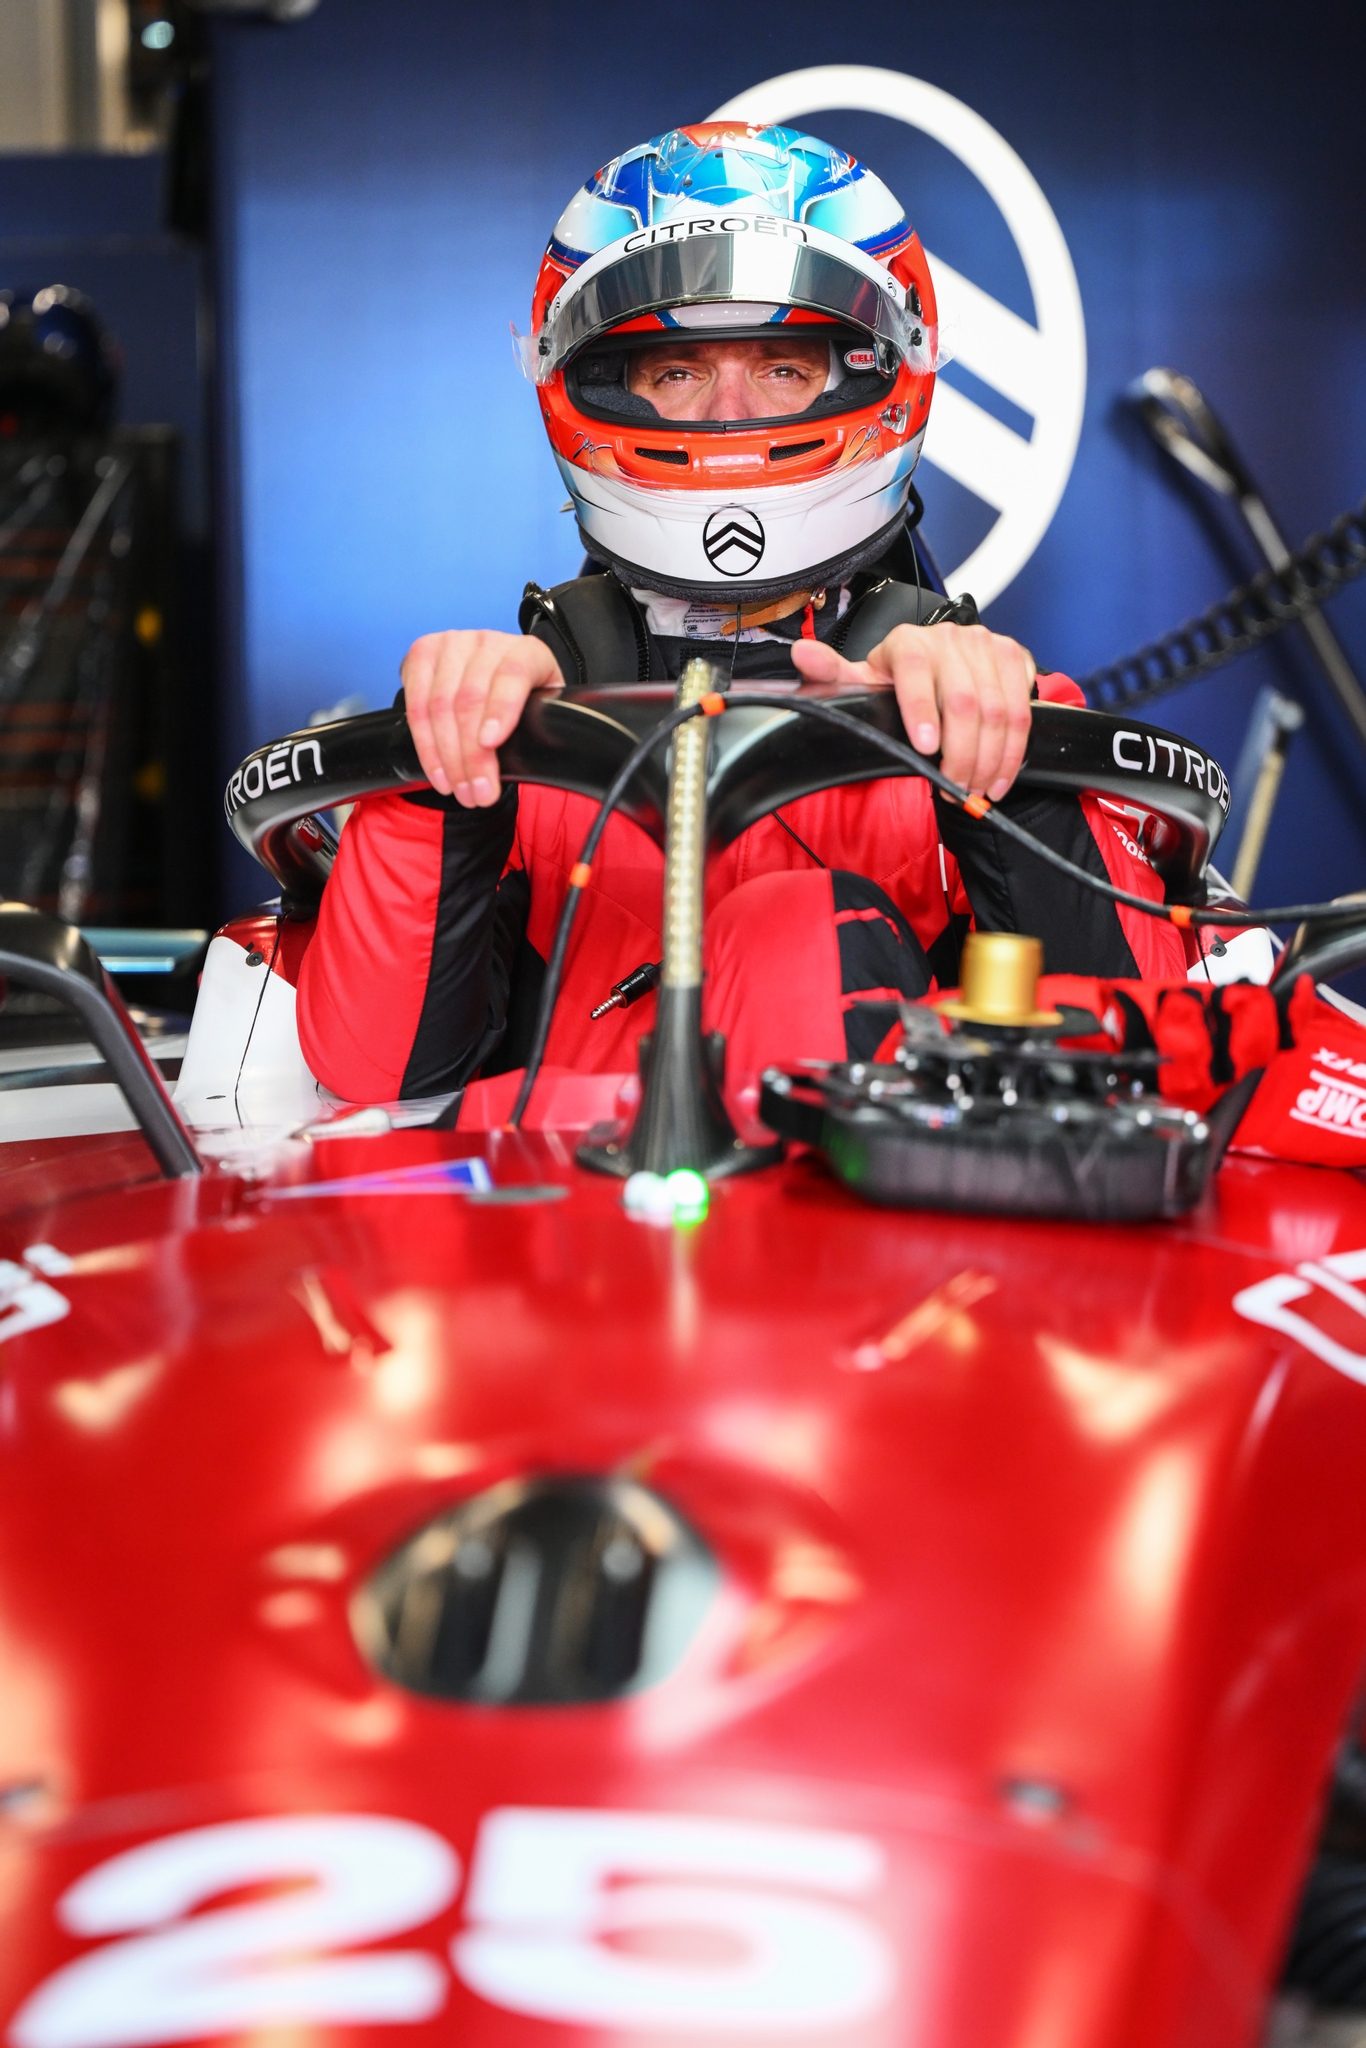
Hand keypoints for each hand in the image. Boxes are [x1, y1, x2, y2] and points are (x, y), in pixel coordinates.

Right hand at [400, 629, 561, 803]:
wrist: (496, 673)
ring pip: (439, 705)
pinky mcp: (422, 654)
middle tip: (478, 794)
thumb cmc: (523, 698)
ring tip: (458, 790)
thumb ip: (543, 728)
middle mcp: (487, 642)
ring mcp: (451, 644)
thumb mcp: (544, 710)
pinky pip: (416, 705)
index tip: (491, 743)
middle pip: (470, 699)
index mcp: (526, 651)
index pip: (512, 676)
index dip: (500, 710)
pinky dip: (424, 745)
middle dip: (471, 755)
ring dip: (446, 757)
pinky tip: (437, 772)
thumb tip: (541, 762)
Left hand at [790, 621, 1035, 799]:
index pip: (916, 671)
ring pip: (997, 710)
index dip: (922, 710)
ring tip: (974, 791)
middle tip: (953, 789)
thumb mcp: (862, 681)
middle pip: (964, 700)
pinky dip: (1012, 752)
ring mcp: (985, 645)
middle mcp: (949, 638)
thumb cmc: (895, 681)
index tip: (926, 747)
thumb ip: (833, 676)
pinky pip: (1021, 710)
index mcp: (907, 642)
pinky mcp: (1012, 657)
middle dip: (960, 754)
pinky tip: (997, 779)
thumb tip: (802, 654)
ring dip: (988, 759)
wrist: (941, 666)